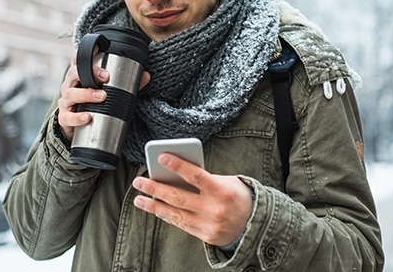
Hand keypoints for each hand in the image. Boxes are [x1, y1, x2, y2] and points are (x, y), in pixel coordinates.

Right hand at [56, 50, 150, 138]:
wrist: (83, 127)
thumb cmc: (97, 103)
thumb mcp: (113, 91)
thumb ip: (130, 84)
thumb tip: (146, 75)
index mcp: (81, 75)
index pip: (78, 59)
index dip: (84, 52)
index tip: (98, 49)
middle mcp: (71, 85)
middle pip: (74, 73)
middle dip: (89, 73)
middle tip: (106, 78)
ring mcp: (66, 101)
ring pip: (70, 94)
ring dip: (86, 94)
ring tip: (102, 97)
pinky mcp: (65, 118)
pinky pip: (67, 117)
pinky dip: (77, 117)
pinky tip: (87, 117)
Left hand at [132, 153, 252, 246]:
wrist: (254, 224)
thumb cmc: (238, 196)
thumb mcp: (227, 182)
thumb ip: (205, 179)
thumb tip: (177, 174)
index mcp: (222, 191)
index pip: (196, 176)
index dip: (178, 166)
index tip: (161, 157)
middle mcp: (214, 209)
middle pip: (178, 197)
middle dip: (155, 189)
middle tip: (139, 181)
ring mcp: (208, 225)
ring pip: (175, 214)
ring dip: (154, 206)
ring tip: (139, 198)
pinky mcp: (205, 236)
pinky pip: (181, 224)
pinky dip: (167, 216)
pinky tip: (156, 209)